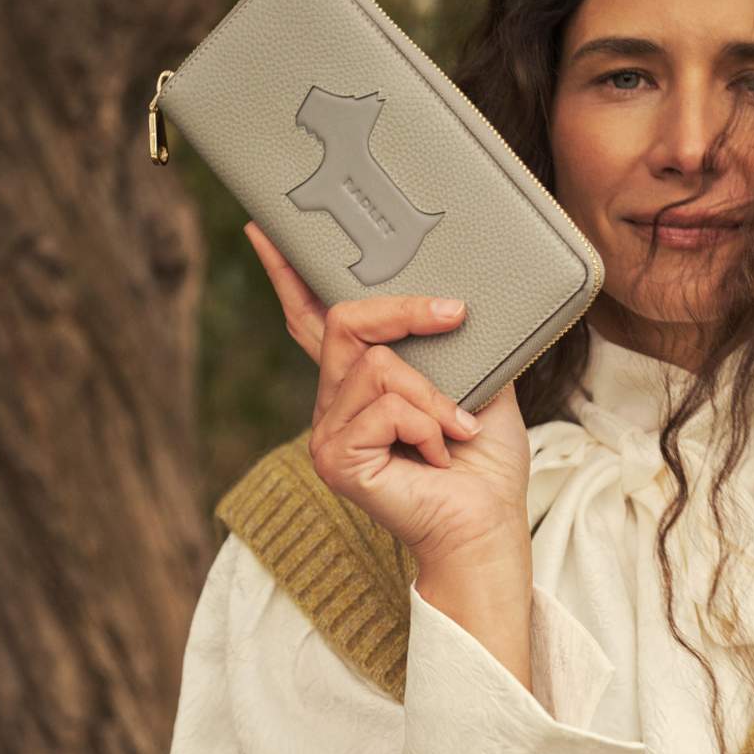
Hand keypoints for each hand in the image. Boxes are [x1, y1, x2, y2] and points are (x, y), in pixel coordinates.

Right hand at [243, 222, 534, 685]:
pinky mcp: (336, 458)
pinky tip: (438, 454)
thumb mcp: (481, 383)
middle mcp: (335, 404)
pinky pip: (384, 406)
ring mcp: (330, 432)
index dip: (288, 276)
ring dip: (434, 396)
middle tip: (454, 314)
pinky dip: (427, 424)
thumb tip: (457, 297)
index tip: (266, 229)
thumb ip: (458, 345)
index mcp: (362, 385)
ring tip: (457, 430)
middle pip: (344, 322)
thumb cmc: (484, 462)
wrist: (487, 524)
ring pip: (377, 367)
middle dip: (405, 312)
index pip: (313, 322)